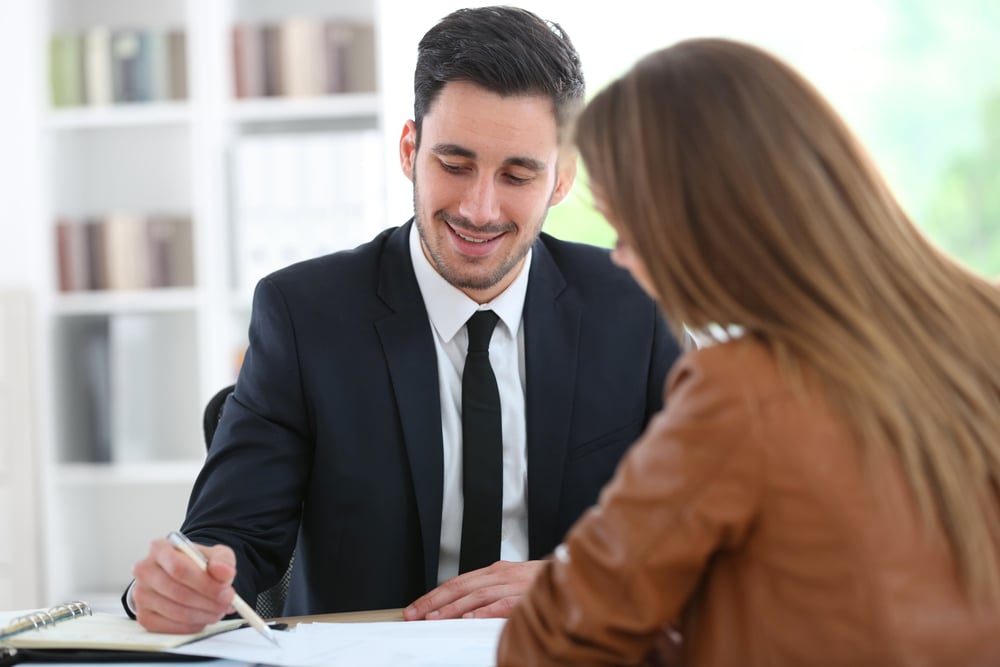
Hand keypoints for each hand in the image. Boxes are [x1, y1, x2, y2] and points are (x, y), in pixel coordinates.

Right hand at [130, 537, 237, 633]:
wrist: (186, 576)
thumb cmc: (198, 564)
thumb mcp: (215, 554)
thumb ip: (222, 561)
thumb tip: (223, 572)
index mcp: (159, 549)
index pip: (178, 568)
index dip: (204, 582)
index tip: (224, 590)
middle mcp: (145, 570)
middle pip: (177, 591)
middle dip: (207, 601)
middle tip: (227, 603)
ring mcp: (141, 595)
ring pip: (175, 611)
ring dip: (203, 614)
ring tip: (220, 610)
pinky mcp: (144, 616)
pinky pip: (170, 627)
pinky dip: (192, 626)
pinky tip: (205, 617)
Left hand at [403, 560, 543, 620]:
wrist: (575, 573)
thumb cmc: (544, 583)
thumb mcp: (512, 584)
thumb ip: (490, 594)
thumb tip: (463, 610)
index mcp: (495, 571)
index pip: (457, 582)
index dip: (434, 595)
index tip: (416, 608)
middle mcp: (500, 574)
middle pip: (461, 587)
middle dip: (435, 601)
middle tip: (416, 614)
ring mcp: (513, 583)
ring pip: (477, 595)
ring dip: (454, 608)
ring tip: (435, 618)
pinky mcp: (527, 594)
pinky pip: (503, 603)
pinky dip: (485, 611)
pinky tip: (470, 618)